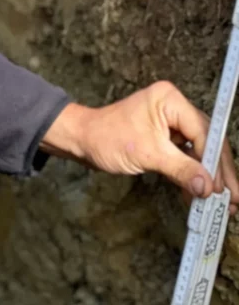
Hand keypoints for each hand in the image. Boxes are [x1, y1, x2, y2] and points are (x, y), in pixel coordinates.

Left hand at [41, 82, 238, 212]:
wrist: (82, 141)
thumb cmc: (107, 138)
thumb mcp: (147, 154)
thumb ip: (181, 170)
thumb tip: (208, 188)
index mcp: (170, 100)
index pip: (204, 132)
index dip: (214, 162)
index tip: (221, 189)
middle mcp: (175, 107)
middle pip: (208, 142)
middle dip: (220, 173)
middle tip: (234, 200)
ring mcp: (172, 123)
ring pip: (201, 152)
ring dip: (210, 178)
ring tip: (225, 204)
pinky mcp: (167, 138)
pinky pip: (187, 158)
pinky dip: (193, 177)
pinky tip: (200, 196)